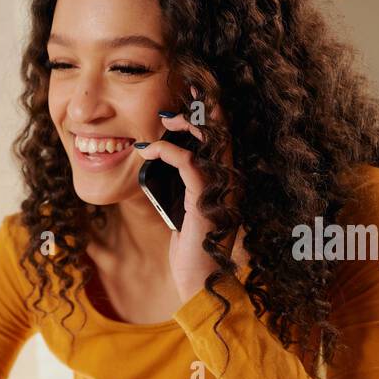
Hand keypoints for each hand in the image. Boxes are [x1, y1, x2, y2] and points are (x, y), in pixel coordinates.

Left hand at [134, 89, 240, 303]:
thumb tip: (158, 170)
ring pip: (209, 142)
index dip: (207, 114)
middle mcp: (228, 181)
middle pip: (220, 132)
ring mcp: (220, 190)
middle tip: (178, 94)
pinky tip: (150, 149)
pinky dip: (168, 152)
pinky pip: (189, 165)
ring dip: (184, 125)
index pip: (220, 138)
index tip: (189, 95)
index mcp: (224, 182)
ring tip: (162, 119)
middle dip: (200, 108)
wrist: (200, 285)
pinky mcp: (206, 201)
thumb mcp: (181, 213)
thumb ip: (178, 190)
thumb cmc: (191, 253)